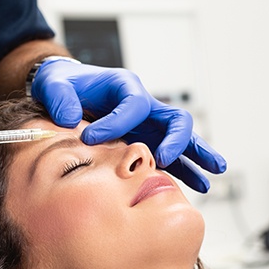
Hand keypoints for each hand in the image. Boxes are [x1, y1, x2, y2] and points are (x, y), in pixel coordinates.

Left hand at [32, 60, 225, 191]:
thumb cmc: (63, 85)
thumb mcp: (54, 85)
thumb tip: (70, 119)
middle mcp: (142, 105)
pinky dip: (186, 168)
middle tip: (165, 159)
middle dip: (175, 139)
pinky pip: (170, 154)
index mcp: (124, 87)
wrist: (66, 91)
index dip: (116, 123)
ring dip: (197, 154)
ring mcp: (147, 125)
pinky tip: (199, 183)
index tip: (90, 139)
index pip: (133, 105)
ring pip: (181, 138)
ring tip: (214, 172)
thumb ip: (59, 98)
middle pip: (173, 118)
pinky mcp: (145, 140)